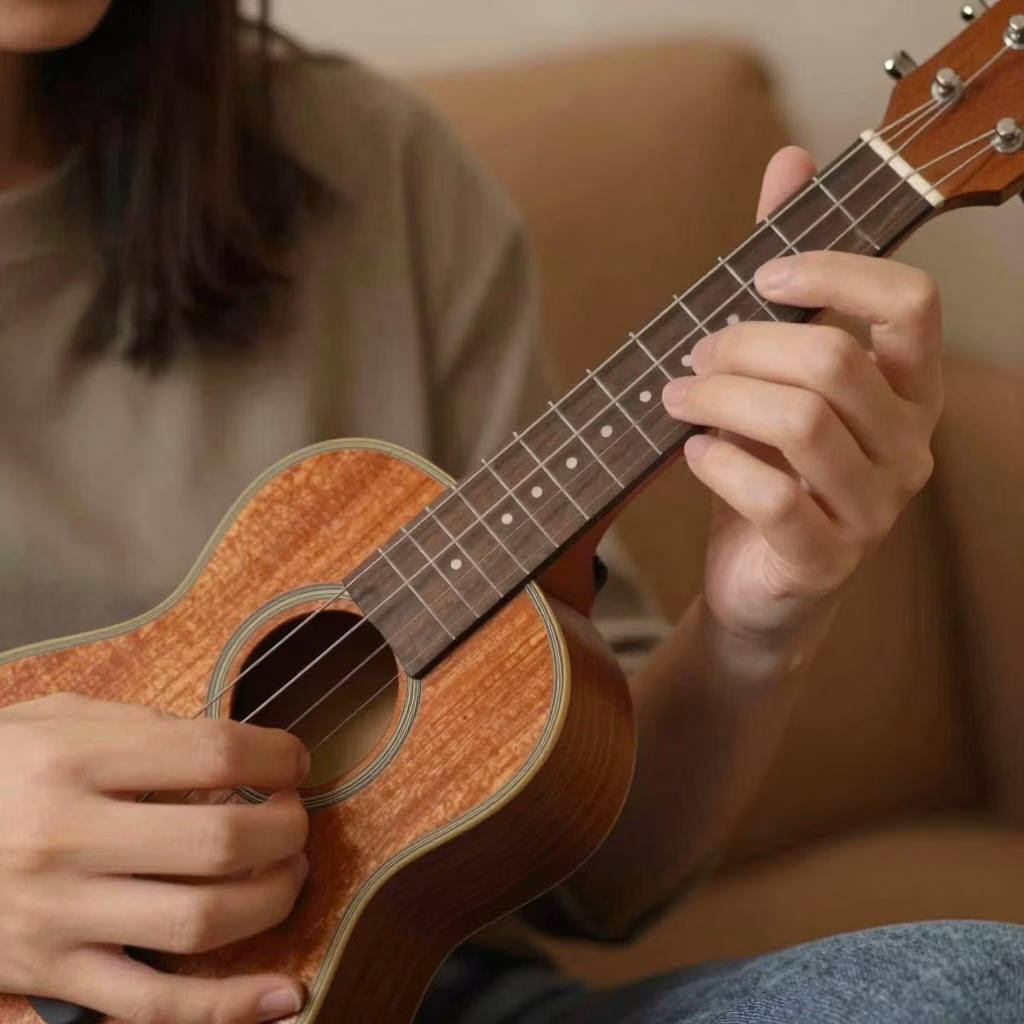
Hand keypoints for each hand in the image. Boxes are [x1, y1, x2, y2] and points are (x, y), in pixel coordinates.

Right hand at [0, 693, 311, 1023]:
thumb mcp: (53, 719)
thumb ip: (141, 727)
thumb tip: (231, 753)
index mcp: (73, 761)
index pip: (212, 755)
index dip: (276, 758)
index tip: (293, 762)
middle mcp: (66, 840)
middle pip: (219, 843)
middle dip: (286, 830)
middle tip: (295, 819)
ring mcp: (58, 916)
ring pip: (199, 922)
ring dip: (272, 899)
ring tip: (291, 874)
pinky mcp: (51, 978)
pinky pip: (152, 1006)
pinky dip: (227, 1007)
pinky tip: (284, 994)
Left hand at [663, 147, 942, 651]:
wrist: (760, 583)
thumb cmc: (772, 467)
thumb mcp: (778, 370)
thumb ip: (792, 273)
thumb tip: (792, 159)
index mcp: (910, 388)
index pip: (913, 303)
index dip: (835, 272)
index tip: (760, 275)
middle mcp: (909, 446)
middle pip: (834, 361)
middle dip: (744, 347)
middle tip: (694, 356)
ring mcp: (874, 509)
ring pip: (801, 424)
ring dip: (719, 399)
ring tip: (677, 398)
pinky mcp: (825, 559)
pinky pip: (772, 496)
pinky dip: (717, 463)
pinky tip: (693, 452)